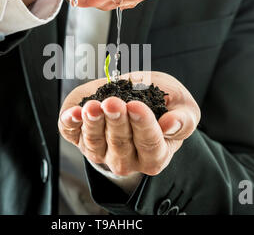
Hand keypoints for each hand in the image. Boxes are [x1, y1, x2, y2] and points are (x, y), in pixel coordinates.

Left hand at [58, 72, 200, 175]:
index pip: (150, 145)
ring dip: (93, 123)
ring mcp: (101, 151)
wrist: (138, 93)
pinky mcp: (80, 137)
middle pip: (120, 144)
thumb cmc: (164, 104)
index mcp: (155, 155)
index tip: (136, 107)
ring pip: (95, 142)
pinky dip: (70, 124)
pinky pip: (71, 134)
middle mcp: (126, 159)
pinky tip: (73, 113)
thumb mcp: (183, 106)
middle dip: (116, 122)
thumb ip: (184, 119)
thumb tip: (170, 125)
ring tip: (93, 106)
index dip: (143, 126)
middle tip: (113, 103)